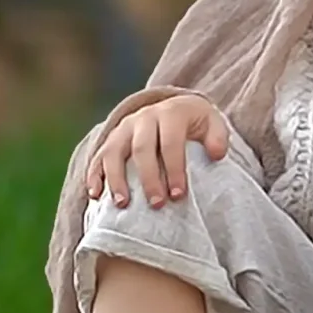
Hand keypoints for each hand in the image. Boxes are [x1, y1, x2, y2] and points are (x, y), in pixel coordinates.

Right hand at [86, 95, 230, 210]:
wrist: (174, 108)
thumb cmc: (196, 124)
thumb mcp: (212, 124)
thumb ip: (218, 137)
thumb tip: (217, 154)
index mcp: (170, 113)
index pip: (171, 142)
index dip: (174, 169)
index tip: (179, 195)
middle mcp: (144, 118)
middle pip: (142, 148)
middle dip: (149, 178)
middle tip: (157, 204)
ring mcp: (124, 128)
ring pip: (114, 152)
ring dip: (116, 179)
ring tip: (123, 204)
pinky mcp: (111, 140)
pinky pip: (98, 157)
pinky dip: (94, 176)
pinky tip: (95, 196)